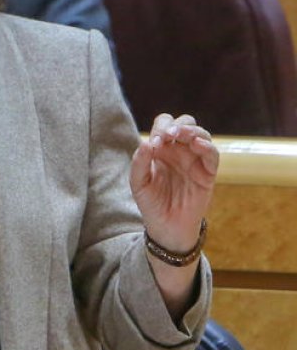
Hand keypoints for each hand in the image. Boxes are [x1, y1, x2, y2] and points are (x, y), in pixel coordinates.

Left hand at [130, 113, 218, 252]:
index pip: (164, 124)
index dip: (160, 127)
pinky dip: (207, 146)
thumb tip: (146, 143)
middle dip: (177, 124)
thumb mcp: (138, 182)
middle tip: (168, 135)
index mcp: (161, 148)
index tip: (155, 142)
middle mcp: (179, 150)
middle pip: (184, 123)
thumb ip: (139, 162)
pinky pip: (212, 154)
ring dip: (192, 131)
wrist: (166, 226)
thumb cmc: (151, 202)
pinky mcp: (208, 173)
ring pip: (201, 134)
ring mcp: (194, 160)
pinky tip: (197, 145)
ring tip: (181, 135)